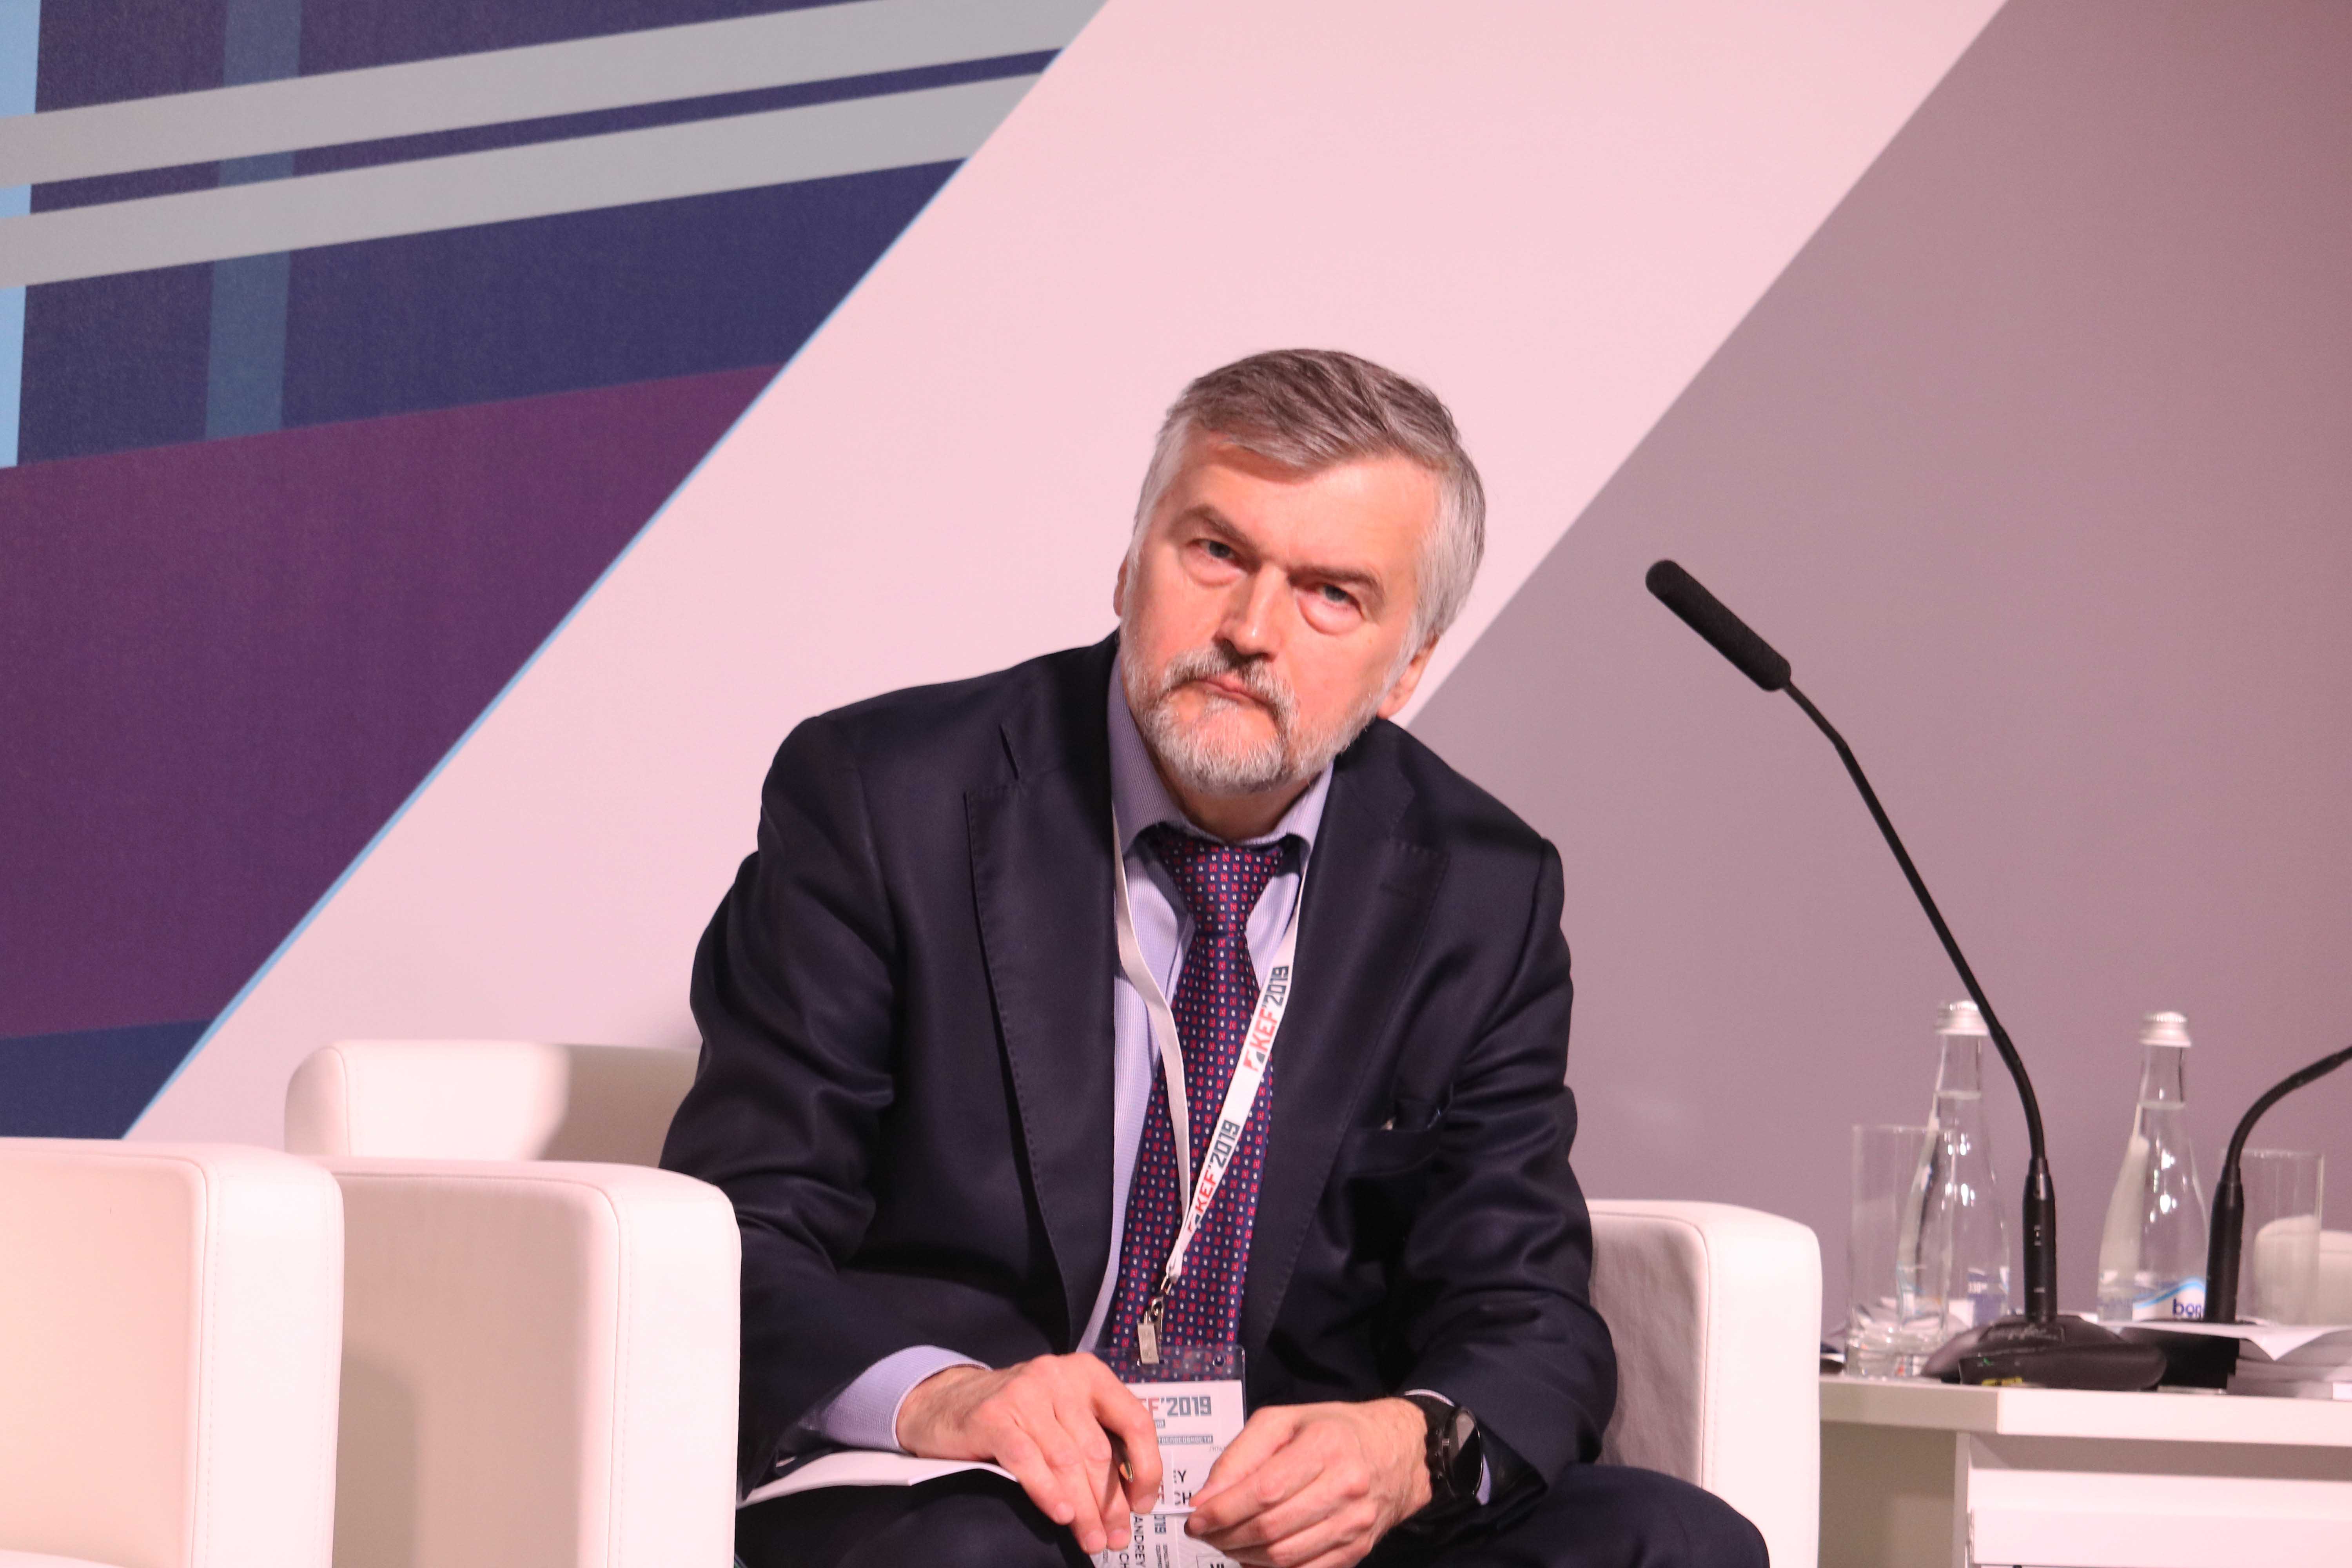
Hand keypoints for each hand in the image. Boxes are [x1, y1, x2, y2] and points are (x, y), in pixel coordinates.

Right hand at [894, 1354, 1162, 1553]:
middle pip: (1097, 1451)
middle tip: (1115, 1537)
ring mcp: (1025, 1393)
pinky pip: (1027, 1460)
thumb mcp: (1064, 1416)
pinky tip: (1061, 1515)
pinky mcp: (993, 1415)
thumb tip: (1133, 1498)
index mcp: (1088, 1374)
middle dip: (1110, 1503)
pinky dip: (1047, 1491)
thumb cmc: (1015, 1415)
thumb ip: (1096, 1442)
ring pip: (1066, 1461)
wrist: (945, 1401)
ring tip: (1091, 1539)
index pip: (1135, 1421)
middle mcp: (1059, 1376)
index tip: (1144, 1504)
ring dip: (1083, 1508)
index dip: (1147, 1468)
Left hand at [1185, 1398, 1430, 1567]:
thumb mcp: (1283, 1422)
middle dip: (1226, 1536)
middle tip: (1204, 1532)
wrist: (1395, 1451)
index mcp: (1325, 1446)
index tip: (1195, 1518)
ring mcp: (1355, 1523)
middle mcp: (1345, 1486)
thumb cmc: (1332, 1431)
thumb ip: (1239, 1456)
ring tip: (1225, 1542)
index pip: (1263, 1491)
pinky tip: (1253, 1557)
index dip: (1222, 1511)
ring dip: (1244, 1555)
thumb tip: (1204, 1498)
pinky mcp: (1358, 1548)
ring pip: (1285, 1556)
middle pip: (1271, 1528)